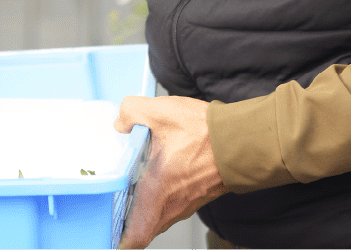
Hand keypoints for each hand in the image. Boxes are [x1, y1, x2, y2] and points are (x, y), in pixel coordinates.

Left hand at [113, 95, 228, 248]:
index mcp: (157, 194)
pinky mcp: (197, 195)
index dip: (118, 240)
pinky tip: (154, 175)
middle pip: (143, 230)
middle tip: (111, 208)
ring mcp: (186, 203)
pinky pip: (172, 206)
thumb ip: (131, 113)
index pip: (135, 237)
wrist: (244, 140)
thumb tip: (121, 122)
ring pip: (158, 217)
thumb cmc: (206, 134)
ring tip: (127, 190)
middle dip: (126, 224)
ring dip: (143, 210)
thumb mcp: (160, 112)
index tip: (106, 233)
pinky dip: (160, 199)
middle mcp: (172, 206)